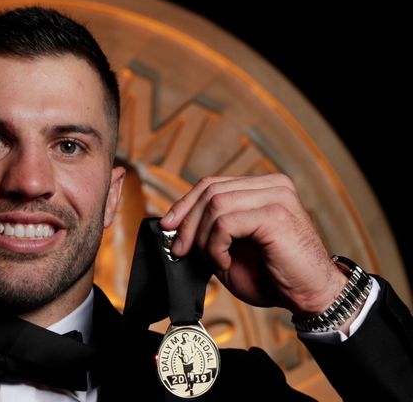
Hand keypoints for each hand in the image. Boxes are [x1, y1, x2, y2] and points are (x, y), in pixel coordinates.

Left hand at [159, 174, 346, 315]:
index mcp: (263, 188)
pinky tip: (224, 262)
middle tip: (180, 249)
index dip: (185, 204)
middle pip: (210, 190)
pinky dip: (216, 246)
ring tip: (213, 260)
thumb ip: (210, 233)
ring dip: (203, 238)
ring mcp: (276, 197)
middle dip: (187, 222)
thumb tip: (175, 227)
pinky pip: (226, 224)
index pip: (212, 184)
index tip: (168, 226)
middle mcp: (272, 186)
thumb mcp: (232, 250)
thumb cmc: (275, 276)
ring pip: (215, 204)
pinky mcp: (276, 215)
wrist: (311, 296)